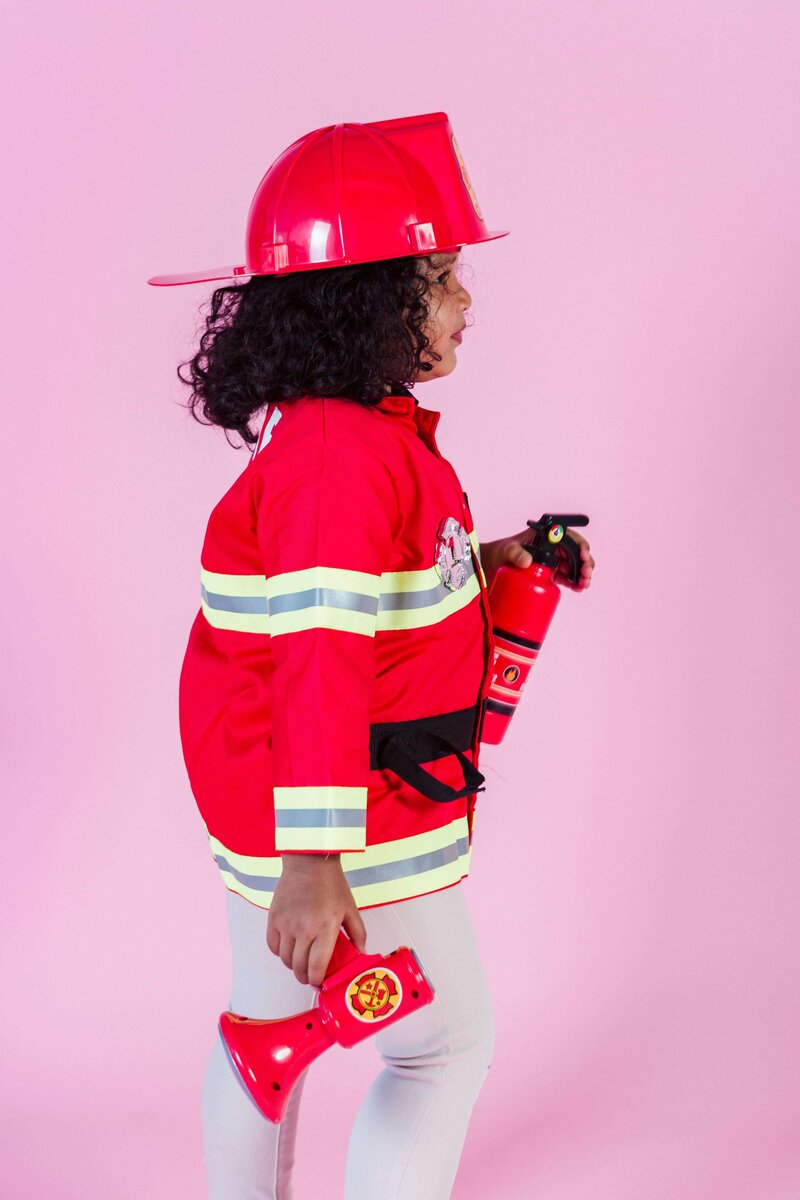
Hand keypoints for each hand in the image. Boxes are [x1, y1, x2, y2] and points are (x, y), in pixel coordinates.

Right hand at [267, 854, 367, 986]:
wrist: (309, 862)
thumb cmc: (331, 884)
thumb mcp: (350, 908)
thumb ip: (358, 933)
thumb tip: (361, 953)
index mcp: (325, 929)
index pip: (316, 967)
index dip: (317, 981)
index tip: (320, 982)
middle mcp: (303, 930)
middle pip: (298, 968)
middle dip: (305, 977)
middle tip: (311, 976)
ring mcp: (286, 925)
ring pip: (285, 959)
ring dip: (293, 965)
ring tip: (301, 961)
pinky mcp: (274, 918)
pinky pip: (273, 945)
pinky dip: (280, 952)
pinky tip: (289, 947)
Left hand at [481, 527, 594, 591]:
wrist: (487, 568)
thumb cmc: (496, 553)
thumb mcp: (504, 550)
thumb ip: (514, 553)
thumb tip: (528, 560)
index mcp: (543, 537)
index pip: (568, 537)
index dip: (579, 545)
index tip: (583, 555)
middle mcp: (549, 548)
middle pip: (574, 553)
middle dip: (584, 563)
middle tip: (585, 575)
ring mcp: (549, 562)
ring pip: (573, 566)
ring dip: (582, 574)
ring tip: (583, 584)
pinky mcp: (546, 575)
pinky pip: (565, 578)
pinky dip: (574, 583)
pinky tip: (578, 588)